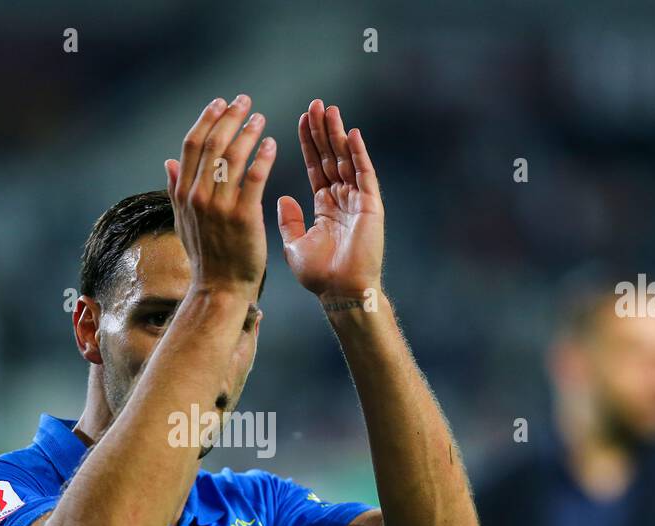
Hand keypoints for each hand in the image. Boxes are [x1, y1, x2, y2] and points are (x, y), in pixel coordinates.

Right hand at [165, 95, 276, 297]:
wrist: (219, 288)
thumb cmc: (205, 256)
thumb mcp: (182, 221)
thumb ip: (175, 189)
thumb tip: (167, 163)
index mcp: (183, 194)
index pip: (192, 146)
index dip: (206, 120)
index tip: (220, 104)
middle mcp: (197, 197)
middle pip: (213, 145)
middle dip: (229, 118)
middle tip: (244, 101)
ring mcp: (219, 207)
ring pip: (232, 157)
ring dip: (247, 132)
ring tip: (260, 119)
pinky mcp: (243, 217)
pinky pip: (254, 179)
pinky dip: (262, 157)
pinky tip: (271, 143)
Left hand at [277, 99, 384, 299]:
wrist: (341, 292)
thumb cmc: (320, 275)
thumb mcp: (295, 245)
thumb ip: (290, 221)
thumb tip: (283, 197)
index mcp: (325, 207)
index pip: (315, 166)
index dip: (308, 144)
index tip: (301, 119)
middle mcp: (343, 199)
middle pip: (330, 157)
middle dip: (322, 131)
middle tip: (315, 103)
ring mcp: (358, 201)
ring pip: (346, 159)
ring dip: (337, 134)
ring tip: (329, 109)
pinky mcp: (371, 206)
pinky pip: (364, 174)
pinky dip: (358, 153)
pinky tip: (351, 133)